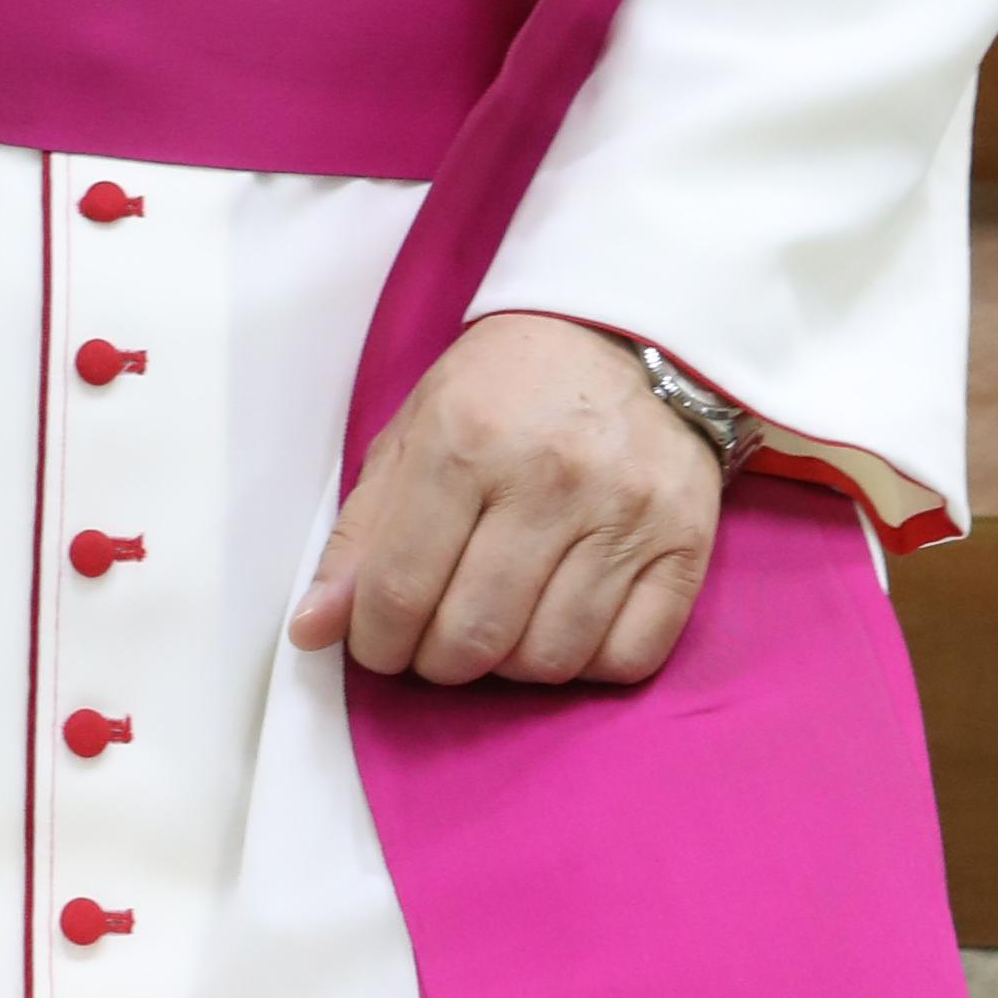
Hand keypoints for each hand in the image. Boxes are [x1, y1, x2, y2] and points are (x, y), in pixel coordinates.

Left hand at [290, 309, 721, 693]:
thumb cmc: (507, 387)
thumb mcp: (416, 429)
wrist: (628, 333)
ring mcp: (625, 512)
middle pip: (473, 636)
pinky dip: (585, 664)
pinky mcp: (686, 543)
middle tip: (438, 638)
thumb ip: (362, 532)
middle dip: (438, 660)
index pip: (400, 590)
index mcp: (465, 438)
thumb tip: (312, 630)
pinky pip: (625, 659)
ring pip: (548, 659)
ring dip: (510, 664)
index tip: (380, 642)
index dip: (376, 641)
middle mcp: (549, 476)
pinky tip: (564, 622)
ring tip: (501, 623)